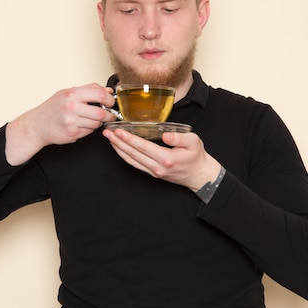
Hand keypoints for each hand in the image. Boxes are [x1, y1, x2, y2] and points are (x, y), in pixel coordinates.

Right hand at [5, 84, 116, 164]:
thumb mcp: (68, 93)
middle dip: (109, 115)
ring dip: (97, 123)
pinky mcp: (72, 133)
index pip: (99, 94)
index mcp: (72, 94)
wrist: (37, 125)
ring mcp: (71, 121)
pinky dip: (88, 129)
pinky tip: (80, 125)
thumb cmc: (52, 108)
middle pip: (101, 112)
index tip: (112, 102)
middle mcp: (71, 107)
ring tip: (89, 119)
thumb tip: (108, 90)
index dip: (110, 99)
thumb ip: (88, 90)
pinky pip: (89, 131)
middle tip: (110, 115)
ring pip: (96, 123)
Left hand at [102, 128, 221, 190]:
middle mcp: (157, 167)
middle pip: (133, 154)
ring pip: (131, 160)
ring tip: (109, 138)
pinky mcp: (152, 173)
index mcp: (167, 159)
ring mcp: (153, 172)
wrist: (199, 175)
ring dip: (118, 149)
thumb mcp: (194, 142)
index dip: (129, 139)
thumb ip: (179, 137)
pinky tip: (119, 148)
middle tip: (107, 132)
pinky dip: (125, 156)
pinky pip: (135, 164)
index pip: (143, 147)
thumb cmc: (196, 157)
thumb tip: (165, 135)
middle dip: (118, 142)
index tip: (119, 131)